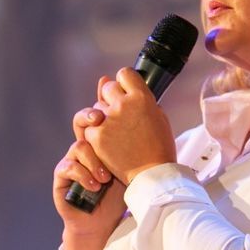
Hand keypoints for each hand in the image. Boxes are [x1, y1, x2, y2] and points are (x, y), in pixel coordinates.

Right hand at [53, 108, 127, 249]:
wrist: (103, 222)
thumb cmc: (120, 193)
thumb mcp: (131, 167)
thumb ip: (135, 146)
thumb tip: (149, 117)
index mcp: (102, 141)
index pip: (99, 115)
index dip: (103, 107)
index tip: (112, 107)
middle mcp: (85, 146)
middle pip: (81, 121)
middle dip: (88, 116)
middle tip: (99, 120)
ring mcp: (72, 159)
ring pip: (79, 146)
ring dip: (94, 161)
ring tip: (106, 178)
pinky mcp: (62, 175)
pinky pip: (69, 166)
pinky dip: (83, 175)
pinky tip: (95, 186)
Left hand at [84, 67, 176, 184]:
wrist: (151, 175)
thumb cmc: (159, 147)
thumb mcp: (158, 116)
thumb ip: (142, 98)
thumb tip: (128, 86)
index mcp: (142, 97)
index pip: (125, 74)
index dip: (124, 83)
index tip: (126, 91)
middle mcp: (123, 104)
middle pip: (109, 88)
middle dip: (113, 98)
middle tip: (120, 115)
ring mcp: (108, 120)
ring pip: (97, 109)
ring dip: (103, 118)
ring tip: (117, 135)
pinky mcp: (97, 136)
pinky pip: (90, 128)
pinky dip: (96, 136)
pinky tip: (109, 145)